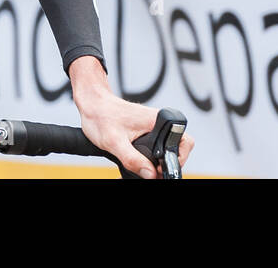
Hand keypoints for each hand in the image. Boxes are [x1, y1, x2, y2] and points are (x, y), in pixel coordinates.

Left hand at [68, 57, 192, 177]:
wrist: (92, 104)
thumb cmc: (101, 116)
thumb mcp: (114, 142)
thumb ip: (133, 159)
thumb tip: (151, 174)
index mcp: (157, 121)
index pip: (185, 141)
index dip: (179, 159)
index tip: (162, 168)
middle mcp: (158, 122)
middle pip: (178, 147)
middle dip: (166, 162)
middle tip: (151, 170)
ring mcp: (153, 125)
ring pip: (166, 147)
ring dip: (157, 160)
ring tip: (144, 166)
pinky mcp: (146, 129)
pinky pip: (156, 145)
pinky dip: (150, 156)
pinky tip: (139, 161)